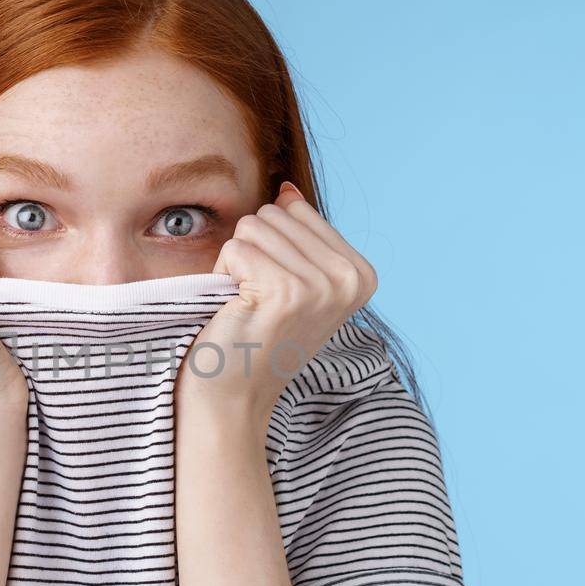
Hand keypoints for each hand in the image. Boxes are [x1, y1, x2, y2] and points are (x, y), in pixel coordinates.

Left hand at [176, 181, 377, 431]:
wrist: (234, 396)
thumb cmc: (256, 338)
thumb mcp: (293, 281)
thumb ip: (298, 234)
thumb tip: (286, 189)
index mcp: (361, 274)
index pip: (297, 211)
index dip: (272, 248)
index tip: (279, 295)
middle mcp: (349, 279)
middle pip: (274, 214)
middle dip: (253, 252)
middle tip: (258, 301)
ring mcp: (320, 285)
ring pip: (253, 226)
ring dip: (237, 264)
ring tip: (248, 305)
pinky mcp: (285, 291)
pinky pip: (236, 247)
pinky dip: (223, 276)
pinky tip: (237, 310)